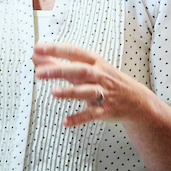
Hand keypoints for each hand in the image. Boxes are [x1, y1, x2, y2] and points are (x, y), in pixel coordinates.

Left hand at [32, 42, 154, 126]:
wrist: (135, 100)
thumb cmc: (103, 79)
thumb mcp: (84, 68)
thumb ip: (58, 62)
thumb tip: (35, 56)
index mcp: (93, 61)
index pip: (73, 52)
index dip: (55, 49)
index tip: (37, 48)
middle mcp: (99, 75)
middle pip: (79, 70)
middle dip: (60, 71)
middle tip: (39, 73)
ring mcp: (104, 93)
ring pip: (86, 91)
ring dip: (70, 92)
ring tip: (53, 93)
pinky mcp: (106, 110)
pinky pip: (92, 114)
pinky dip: (79, 118)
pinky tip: (66, 122)